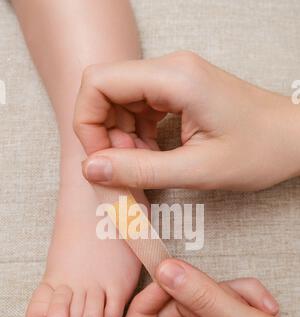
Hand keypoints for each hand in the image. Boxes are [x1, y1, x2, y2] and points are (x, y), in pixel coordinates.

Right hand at [74, 51, 299, 190]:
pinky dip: (136, 134)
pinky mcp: (179, 90)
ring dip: (120, 137)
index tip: (102, 160)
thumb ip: (140, 170)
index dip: (88, 123)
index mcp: (174, 78)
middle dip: (104, 133)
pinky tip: (151, 156)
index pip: (99, 82)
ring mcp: (174, 77)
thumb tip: (91, 169)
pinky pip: (139, 107)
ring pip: (120, 100)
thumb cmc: (259, 152)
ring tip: (142, 167)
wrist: (294, 139)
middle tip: (124, 169)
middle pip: (106, 90)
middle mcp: (170, 68)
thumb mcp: (198, 170)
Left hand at [116, 259, 299, 316]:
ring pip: (197, 304)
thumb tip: (164, 270)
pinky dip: (240, 298)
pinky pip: (218, 306)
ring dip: (228, 294)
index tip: (165, 281)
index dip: (142, 308)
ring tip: (259, 306)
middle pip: (168, 314)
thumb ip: (204, 297)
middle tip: (230, 295)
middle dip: (200, 296)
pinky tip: (264, 308)